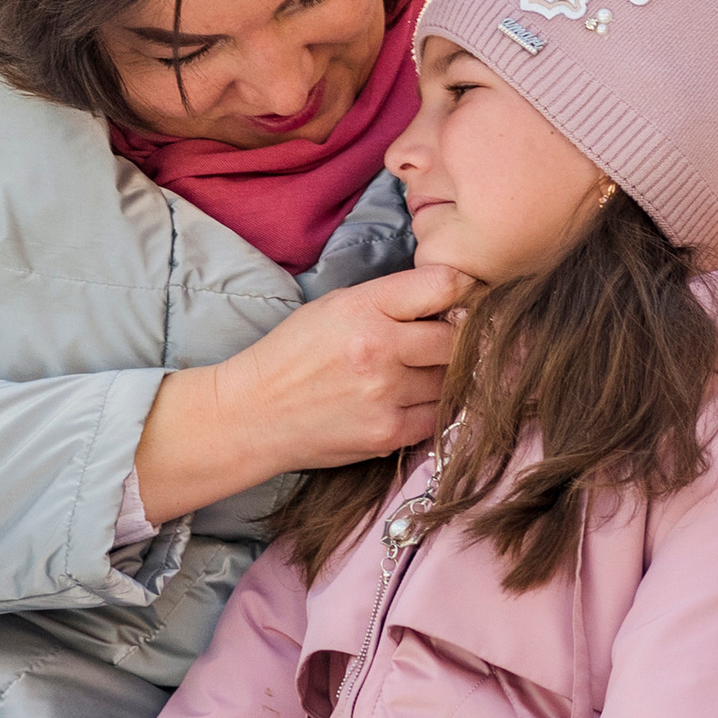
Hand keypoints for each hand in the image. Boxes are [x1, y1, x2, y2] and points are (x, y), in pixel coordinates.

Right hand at [136, 265, 473, 519]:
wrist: (253, 413)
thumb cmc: (293, 354)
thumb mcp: (333, 307)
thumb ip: (391, 300)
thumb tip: (457, 303)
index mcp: (361, 306)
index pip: (444, 285)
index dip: (464, 291)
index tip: (464, 301)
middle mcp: (378, 347)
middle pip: (458, 337)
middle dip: (457, 339)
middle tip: (439, 344)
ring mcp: (386, 394)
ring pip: (451, 379)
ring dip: (441, 376)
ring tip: (411, 375)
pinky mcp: (389, 432)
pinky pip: (438, 415)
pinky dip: (429, 408)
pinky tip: (403, 401)